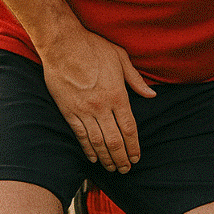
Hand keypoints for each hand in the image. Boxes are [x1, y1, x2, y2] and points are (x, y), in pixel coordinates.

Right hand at [40, 27, 155, 173]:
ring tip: (112, 168)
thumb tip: (151, 94)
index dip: (134, 146)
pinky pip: (79, 135)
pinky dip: (87, 149)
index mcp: (117, 94)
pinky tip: (93, 158)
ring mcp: (83, 110)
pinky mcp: (68, 110)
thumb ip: (135, 79)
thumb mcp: (120, 58)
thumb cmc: (93, 46)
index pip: (129, 128)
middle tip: (126, 169)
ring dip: (106, 158)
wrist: (62, 44)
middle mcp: (101, 106)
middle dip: (122, 158)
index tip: (136, 157)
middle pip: (114, 140)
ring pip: (97, 141)